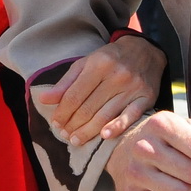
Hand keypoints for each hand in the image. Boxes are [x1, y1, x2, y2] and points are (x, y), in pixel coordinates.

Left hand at [36, 36, 165, 146]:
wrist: (145, 50)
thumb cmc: (110, 59)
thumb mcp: (86, 63)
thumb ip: (66, 83)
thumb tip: (44, 99)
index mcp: (98, 64)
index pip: (74, 95)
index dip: (62, 112)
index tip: (55, 123)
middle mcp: (116, 75)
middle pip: (88, 107)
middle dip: (73, 124)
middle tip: (64, 135)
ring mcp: (132, 87)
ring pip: (105, 115)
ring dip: (88, 131)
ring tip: (76, 140)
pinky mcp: (146, 97)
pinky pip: (131, 116)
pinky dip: (117, 127)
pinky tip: (104, 136)